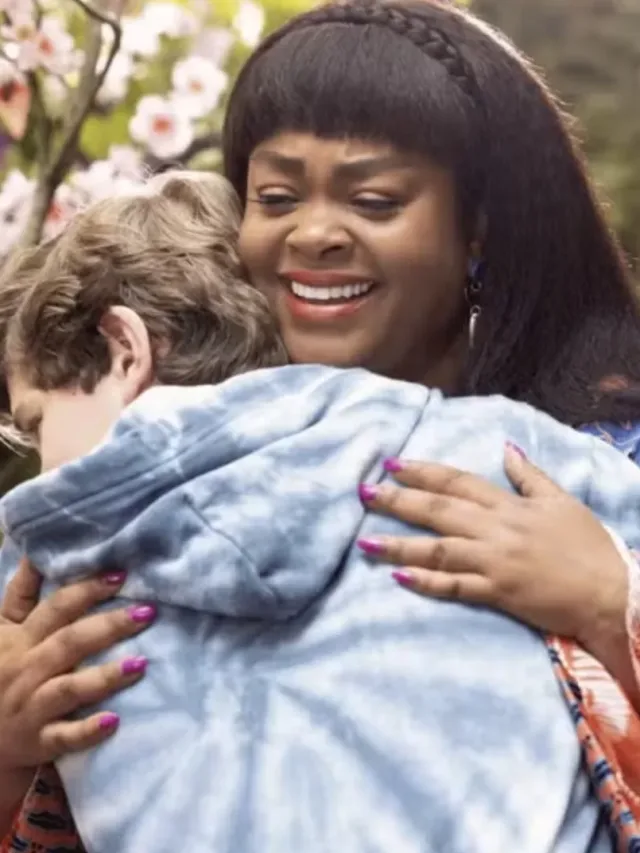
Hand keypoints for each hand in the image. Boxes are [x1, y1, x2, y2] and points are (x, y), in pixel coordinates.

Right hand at [0, 558, 155, 808]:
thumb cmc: (0, 671)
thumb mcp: (2, 630)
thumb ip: (21, 593)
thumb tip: (36, 552)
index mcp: (20, 639)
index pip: (55, 608)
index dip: (87, 590)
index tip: (122, 575)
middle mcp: (25, 670)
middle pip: (69, 643)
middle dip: (109, 626)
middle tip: (148, 612)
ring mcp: (31, 707)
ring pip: (69, 689)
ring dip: (104, 676)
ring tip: (141, 663)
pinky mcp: (37, 742)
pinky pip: (63, 737)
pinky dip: (87, 730)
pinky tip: (114, 721)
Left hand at [356, 444, 627, 649]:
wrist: (611, 593)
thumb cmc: (588, 546)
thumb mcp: (562, 501)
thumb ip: (530, 476)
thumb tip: (506, 448)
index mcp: (509, 505)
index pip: (457, 482)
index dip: (422, 472)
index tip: (392, 464)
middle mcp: (496, 529)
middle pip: (438, 511)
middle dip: (397, 501)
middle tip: (364, 493)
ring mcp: (494, 562)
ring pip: (437, 549)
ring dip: (399, 545)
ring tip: (365, 541)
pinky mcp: (497, 593)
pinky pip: (455, 587)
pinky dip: (426, 582)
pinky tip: (399, 578)